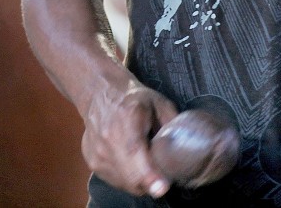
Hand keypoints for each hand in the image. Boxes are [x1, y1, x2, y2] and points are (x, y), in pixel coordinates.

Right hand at [82, 82, 178, 198]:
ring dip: (138, 180)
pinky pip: (115, 181)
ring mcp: (97, 151)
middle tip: (161, 172)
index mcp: (128, 118)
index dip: (149, 173)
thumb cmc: (135, 99)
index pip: (135, 151)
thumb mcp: (160, 104)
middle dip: (151, 181)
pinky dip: (126, 177)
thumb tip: (190, 151)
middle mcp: (107, 137)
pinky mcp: (91, 161)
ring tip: (142, 161)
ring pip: (125, 183)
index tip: (162, 187)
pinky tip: (129, 161)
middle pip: (132, 176)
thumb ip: (173, 128)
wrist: (99, 93)